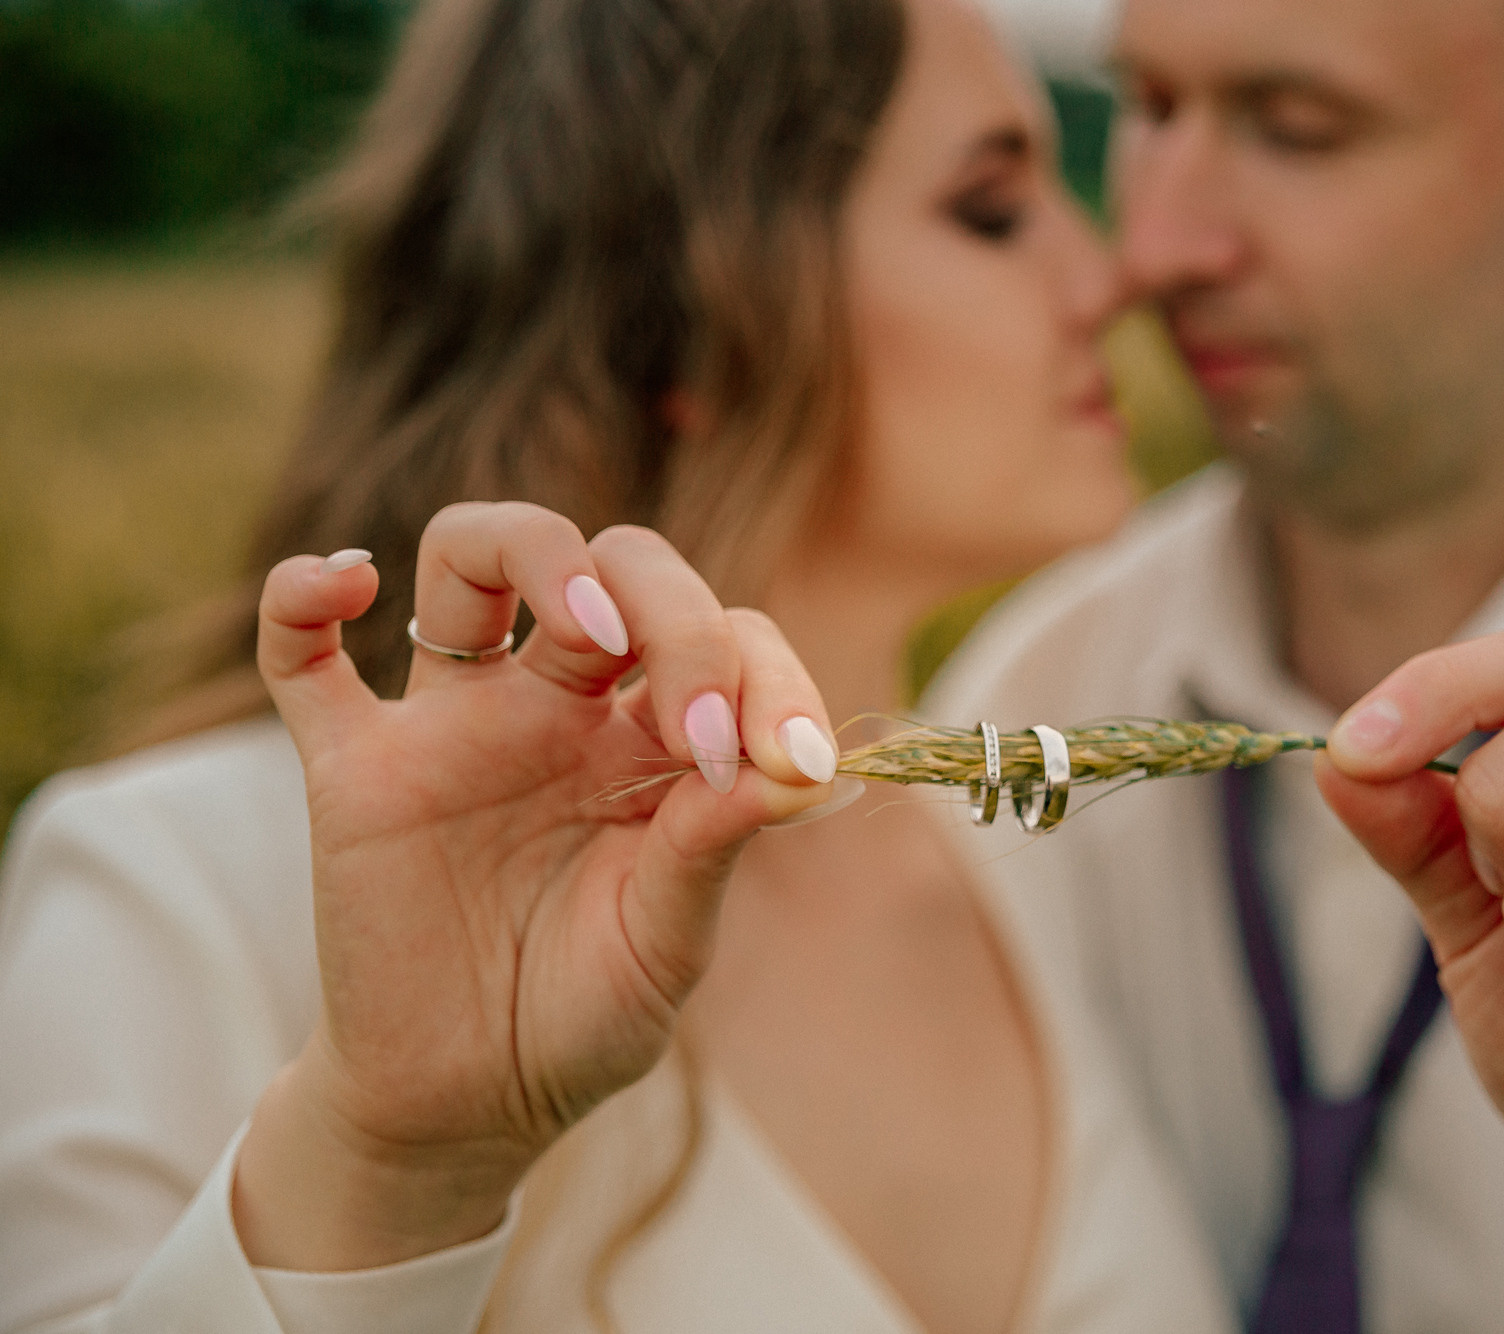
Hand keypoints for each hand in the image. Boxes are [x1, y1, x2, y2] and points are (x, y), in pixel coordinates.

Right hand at [235, 503, 836, 1267]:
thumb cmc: (583, 1018)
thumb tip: (794, 769)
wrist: (465, 1107)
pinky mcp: (355, 769)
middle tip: (695, 723)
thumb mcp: (665, 947)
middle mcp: (562, 707)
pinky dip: (303, 600)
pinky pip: (301, 654)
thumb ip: (712, 851)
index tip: (784, 762)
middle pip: (617, 567)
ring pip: (473, 557)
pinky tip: (347, 583)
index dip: (763, 674)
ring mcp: (456, 726)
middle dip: (674, 615)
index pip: (726, 633)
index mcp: (655, 741)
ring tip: (583, 624)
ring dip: (535, 554)